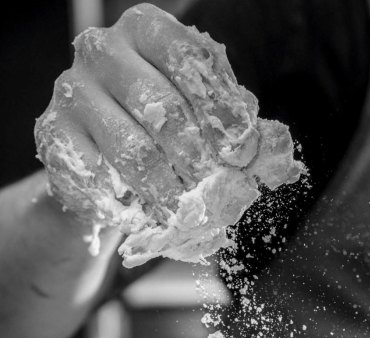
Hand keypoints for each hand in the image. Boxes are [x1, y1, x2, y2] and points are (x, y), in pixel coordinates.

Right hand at [34, 3, 260, 226]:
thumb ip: (224, 121)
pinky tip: (143, 217)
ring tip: (186, 214)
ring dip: (167, 191)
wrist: (96, 156)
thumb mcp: (195, 113)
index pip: (188, 58)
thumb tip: (259, 149)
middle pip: (162, 108)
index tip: (241, 150)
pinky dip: (126, 205)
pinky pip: (95, 178)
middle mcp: (102, 50)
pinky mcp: (51, 133)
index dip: (220, 107)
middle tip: (214, 191)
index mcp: (145, 30)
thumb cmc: (157, 129)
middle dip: (197, 158)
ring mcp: (72, 90)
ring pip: (132, 150)